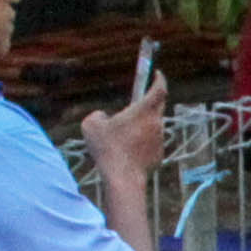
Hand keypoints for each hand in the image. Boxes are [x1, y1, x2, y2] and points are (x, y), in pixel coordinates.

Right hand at [81, 71, 168, 201]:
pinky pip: (151, 141)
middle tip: (139, 100)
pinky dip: (142, 140)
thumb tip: (103, 116)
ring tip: (123, 133)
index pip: (159, 89)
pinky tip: (127, 149)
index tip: (157, 73)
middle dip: (150, 100)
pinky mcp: (160, 153)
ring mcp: (160, 139)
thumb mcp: (91, 125)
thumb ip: (97, 115)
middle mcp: (156, 123)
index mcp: (143, 111)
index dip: (159, 79)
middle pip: (158, 106)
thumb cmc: (107, 149)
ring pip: (152, 125)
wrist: (123, 177)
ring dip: (141, 124)